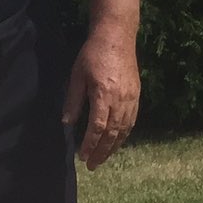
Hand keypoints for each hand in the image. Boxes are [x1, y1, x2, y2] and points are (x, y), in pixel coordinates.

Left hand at [62, 31, 139, 169]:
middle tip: (92, 165)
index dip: (90, 144)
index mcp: (103, 95)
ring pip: (123, 130)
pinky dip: (124, 136)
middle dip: (101, 152)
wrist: (117, 37)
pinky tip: (116, 142)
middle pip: (112, 134)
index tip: (82, 156)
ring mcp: (131, 99)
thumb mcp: (77, 76)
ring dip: (113, 148)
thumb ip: (73, 101)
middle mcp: (120, 100)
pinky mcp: (136, 96)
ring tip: (103, 158)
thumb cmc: (93, 54)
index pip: (97, 128)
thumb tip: (66, 123)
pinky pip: (131, 122)